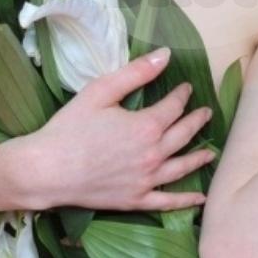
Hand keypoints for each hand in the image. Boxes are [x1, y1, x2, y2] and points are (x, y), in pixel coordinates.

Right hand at [19, 49, 214, 210]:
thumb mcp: (101, 91)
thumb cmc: (69, 127)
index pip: (173, 107)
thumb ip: (136, 72)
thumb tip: (166, 56)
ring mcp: (146, 180)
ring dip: (199, 157)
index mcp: (147, 126)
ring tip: (211, 151)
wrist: (46, 170)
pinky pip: (167, 201)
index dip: (182, 95)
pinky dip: (185, 201)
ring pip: (182, 167)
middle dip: (196, 121)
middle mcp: (153, 154)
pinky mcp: (135, 200)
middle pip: (183, 135)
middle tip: (206, 113)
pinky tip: (200, 199)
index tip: (186, 88)